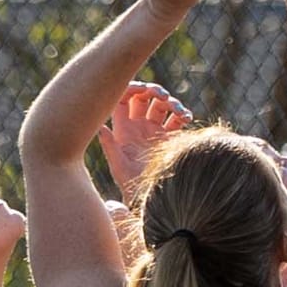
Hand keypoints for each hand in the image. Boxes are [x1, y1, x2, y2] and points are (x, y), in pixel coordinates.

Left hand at [100, 79, 192, 197]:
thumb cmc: (130, 185)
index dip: (132, 89)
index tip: (144, 89)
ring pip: (162, 106)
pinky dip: (182, 115)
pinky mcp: (169, 138)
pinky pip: (176, 120)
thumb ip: (109, 146)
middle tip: (163, 95)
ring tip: (180, 112)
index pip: (124, 99)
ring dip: (172, 103)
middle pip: (144, 98)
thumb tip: (99, 127)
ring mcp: (154, 131)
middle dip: (154, 92)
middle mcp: (138, 126)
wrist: (151, 198)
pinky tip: (187, 118)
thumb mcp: (119, 166)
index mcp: (123, 128)